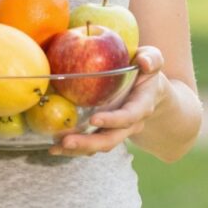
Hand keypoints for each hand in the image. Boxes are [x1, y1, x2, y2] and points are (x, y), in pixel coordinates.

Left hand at [48, 45, 168, 156]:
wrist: (148, 90)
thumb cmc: (145, 71)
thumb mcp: (152, 60)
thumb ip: (152, 59)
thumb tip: (144, 61)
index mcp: (141, 106)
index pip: (129, 116)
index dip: (113, 120)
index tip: (94, 120)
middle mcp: (130, 123)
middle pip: (111, 139)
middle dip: (89, 143)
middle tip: (66, 141)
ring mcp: (116, 131)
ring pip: (98, 146)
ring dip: (77, 149)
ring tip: (55, 148)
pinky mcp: (103, 133)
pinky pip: (90, 145)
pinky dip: (73, 148)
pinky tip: (54, 147)